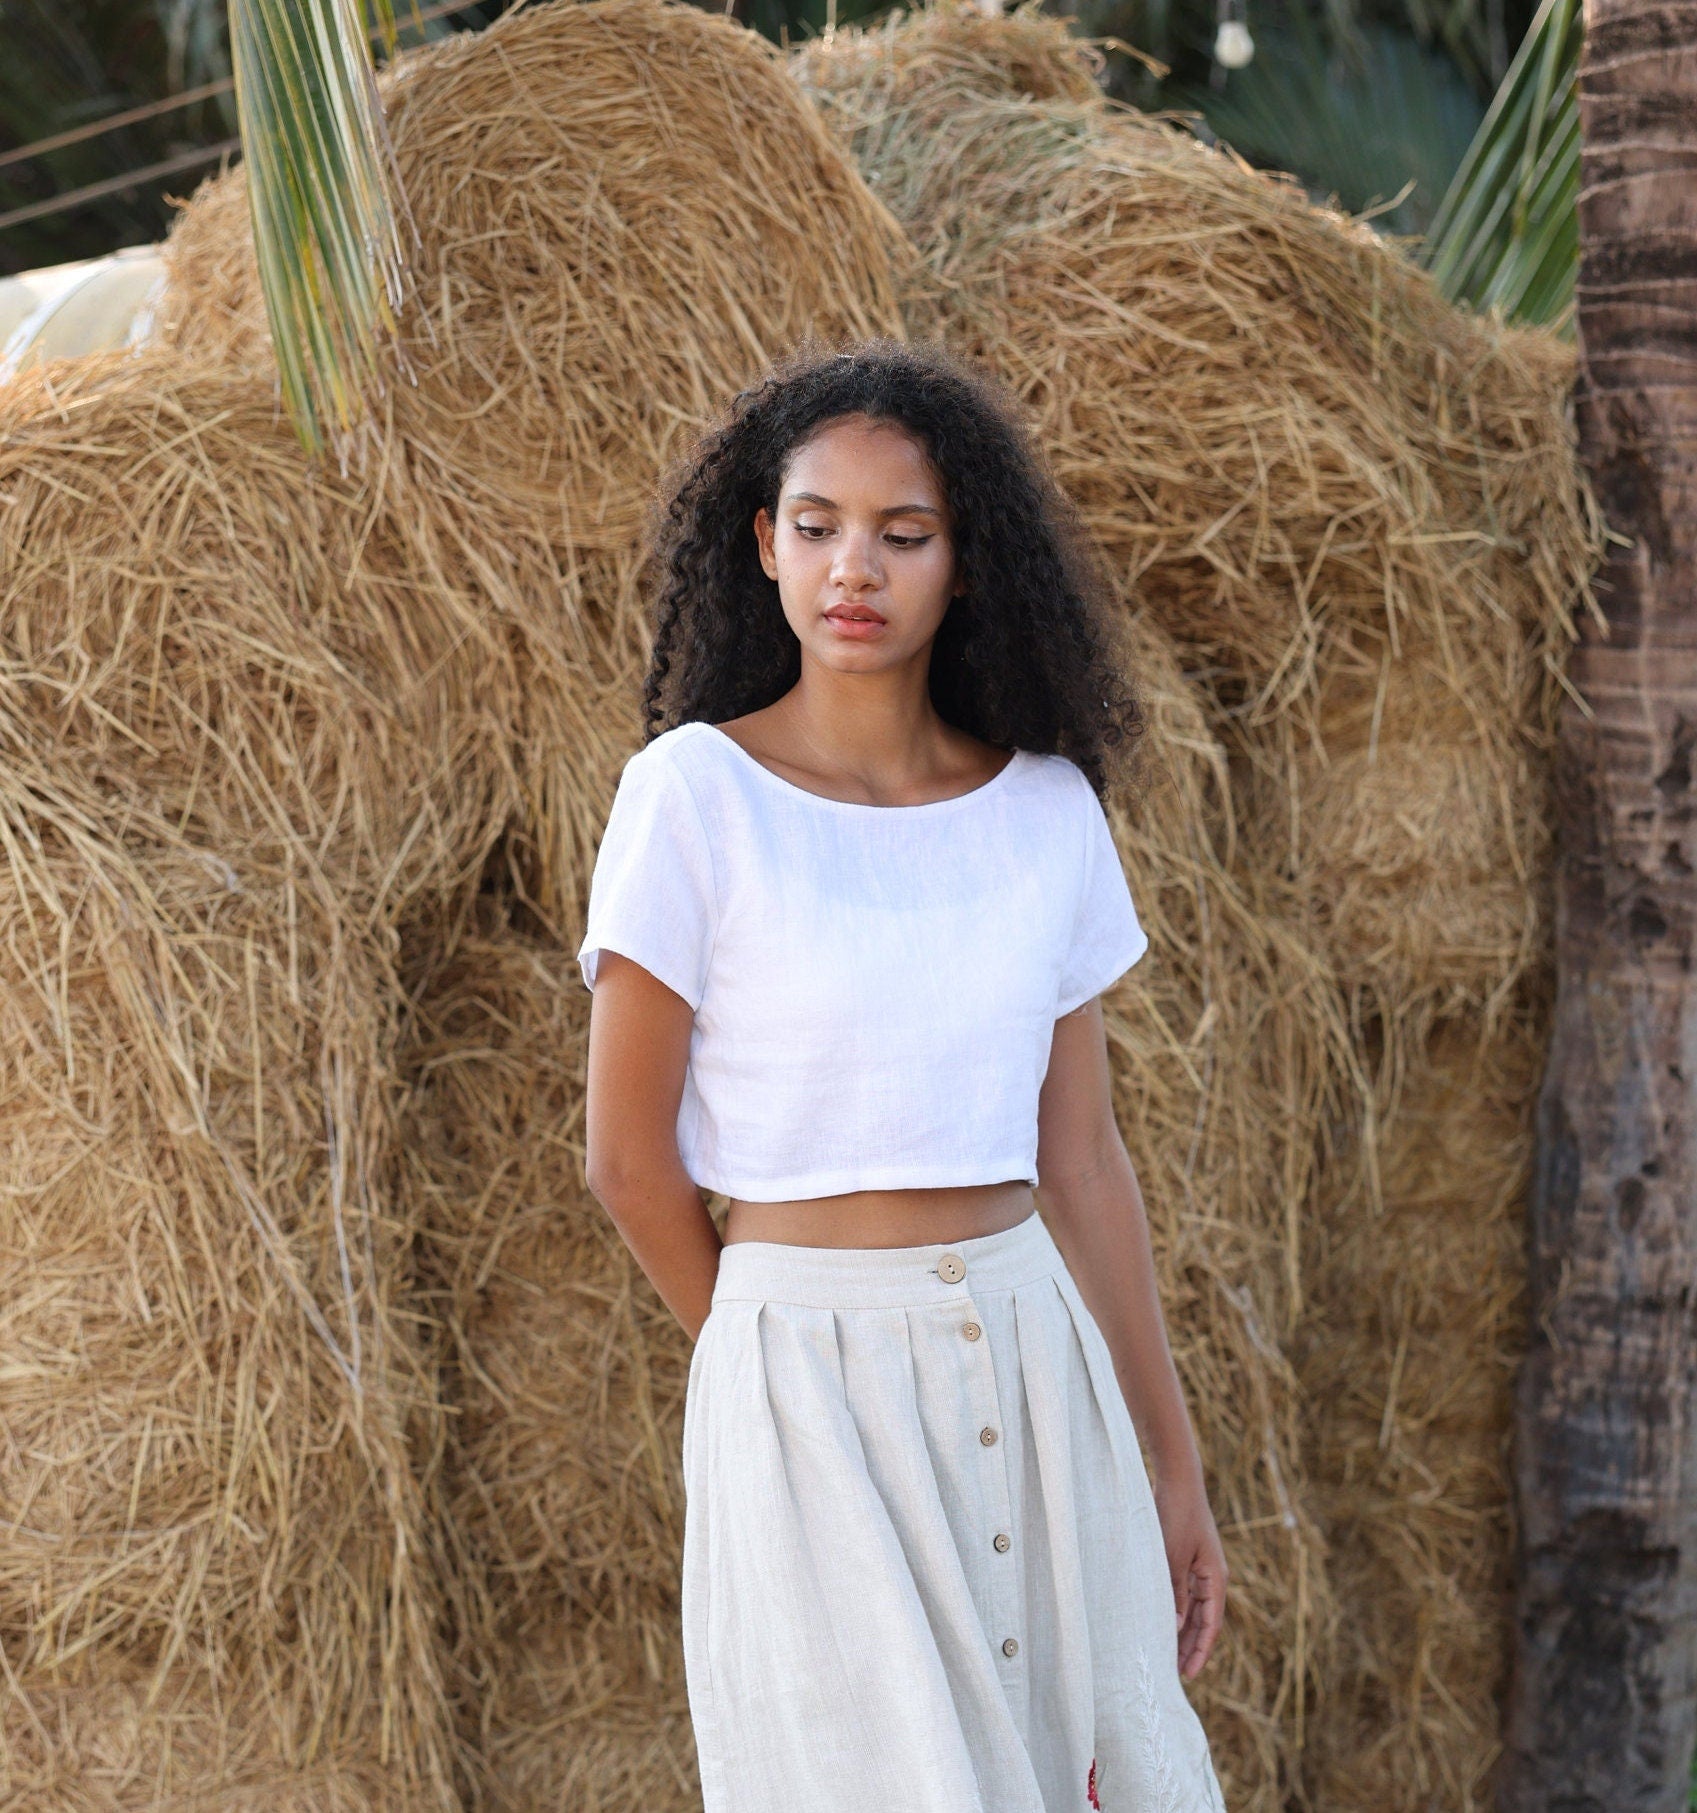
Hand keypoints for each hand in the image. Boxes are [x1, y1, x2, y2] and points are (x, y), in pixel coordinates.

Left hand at [1153, 1469, 1226, 1679]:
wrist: (1178, 1480)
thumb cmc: (1177, 1515)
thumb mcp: (1173, 1557)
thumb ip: (1176, 1593)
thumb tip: (1177, 1628)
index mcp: (1216, 1578)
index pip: (1211, 1626)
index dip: (1199, 1651)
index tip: (1188, 1675)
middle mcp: (1212, 1576)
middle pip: (1204, 1621)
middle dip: (1191, 1646)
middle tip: (1174, 1672)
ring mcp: (1201, 1567)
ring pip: (1194, 1608)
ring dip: (1183, 1630)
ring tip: (1167, 1653)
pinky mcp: (1188, 1558)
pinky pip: (1185, 1593)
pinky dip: (1176, 1609)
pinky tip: (1162, 1620)